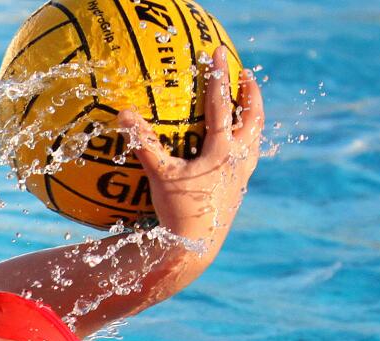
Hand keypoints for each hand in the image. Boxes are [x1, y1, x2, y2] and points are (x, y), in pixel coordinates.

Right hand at [117, 46, 263, 246]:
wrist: (195, 247)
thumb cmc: (177, 212)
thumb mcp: (158, 175)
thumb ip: (143, 143)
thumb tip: (123, 114)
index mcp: (221, 152)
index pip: (221, 106)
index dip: (218, 78)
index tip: (217, 55)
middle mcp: (238, 161)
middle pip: (253, 118)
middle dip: (250, 94)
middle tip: (245, 75)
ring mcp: (242, 176)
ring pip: (255, 138)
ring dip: (253, 117)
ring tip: (247, 106)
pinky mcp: (239, 190)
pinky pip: (249, 158)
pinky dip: (246, 144)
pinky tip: (237, 145)